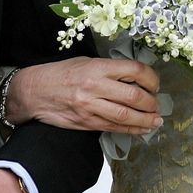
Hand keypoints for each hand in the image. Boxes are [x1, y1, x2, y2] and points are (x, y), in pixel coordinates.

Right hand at [7, 57, 162, 133]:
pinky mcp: (87, 123)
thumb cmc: (61, 73)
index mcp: (97, 67)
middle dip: (151, 102)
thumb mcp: (86, 62)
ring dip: (146, 120)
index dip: (151, 78)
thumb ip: (109, 70)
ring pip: (126, 116)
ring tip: (156, 120)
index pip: (134, 71)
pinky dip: (132, 130)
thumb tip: (134, 78)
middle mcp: (95, 87)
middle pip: (134, 96)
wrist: (35, 92)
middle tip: (157, 104)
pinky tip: (143, 129)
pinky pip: (114, 128)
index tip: (155, 84)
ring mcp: (91, 107)